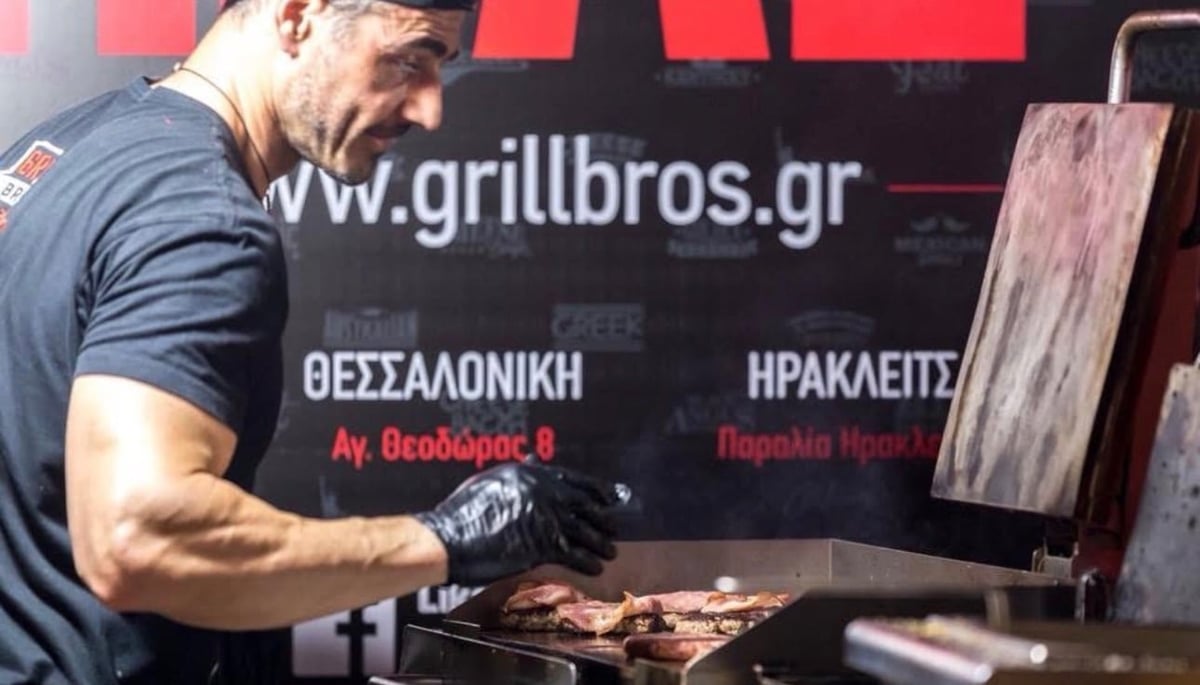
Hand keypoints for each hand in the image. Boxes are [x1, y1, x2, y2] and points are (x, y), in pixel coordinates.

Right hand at [414, 461, 620, 584]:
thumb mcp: (493, 480)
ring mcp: (546, 517)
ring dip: (601, 543)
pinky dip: (588, 562)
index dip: (597, 489)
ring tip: (611, 551)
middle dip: (604, 518)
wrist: (450, 537)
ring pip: (585, 530)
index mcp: (531, 474)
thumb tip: (533, 462)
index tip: (611, 496)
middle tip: (614, 527)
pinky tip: (596, 567)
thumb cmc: (465, 511)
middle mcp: (544, 491)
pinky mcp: (543, 544)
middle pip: (585, 505)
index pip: (574, 479)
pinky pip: (575, 553)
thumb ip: (519, 474)